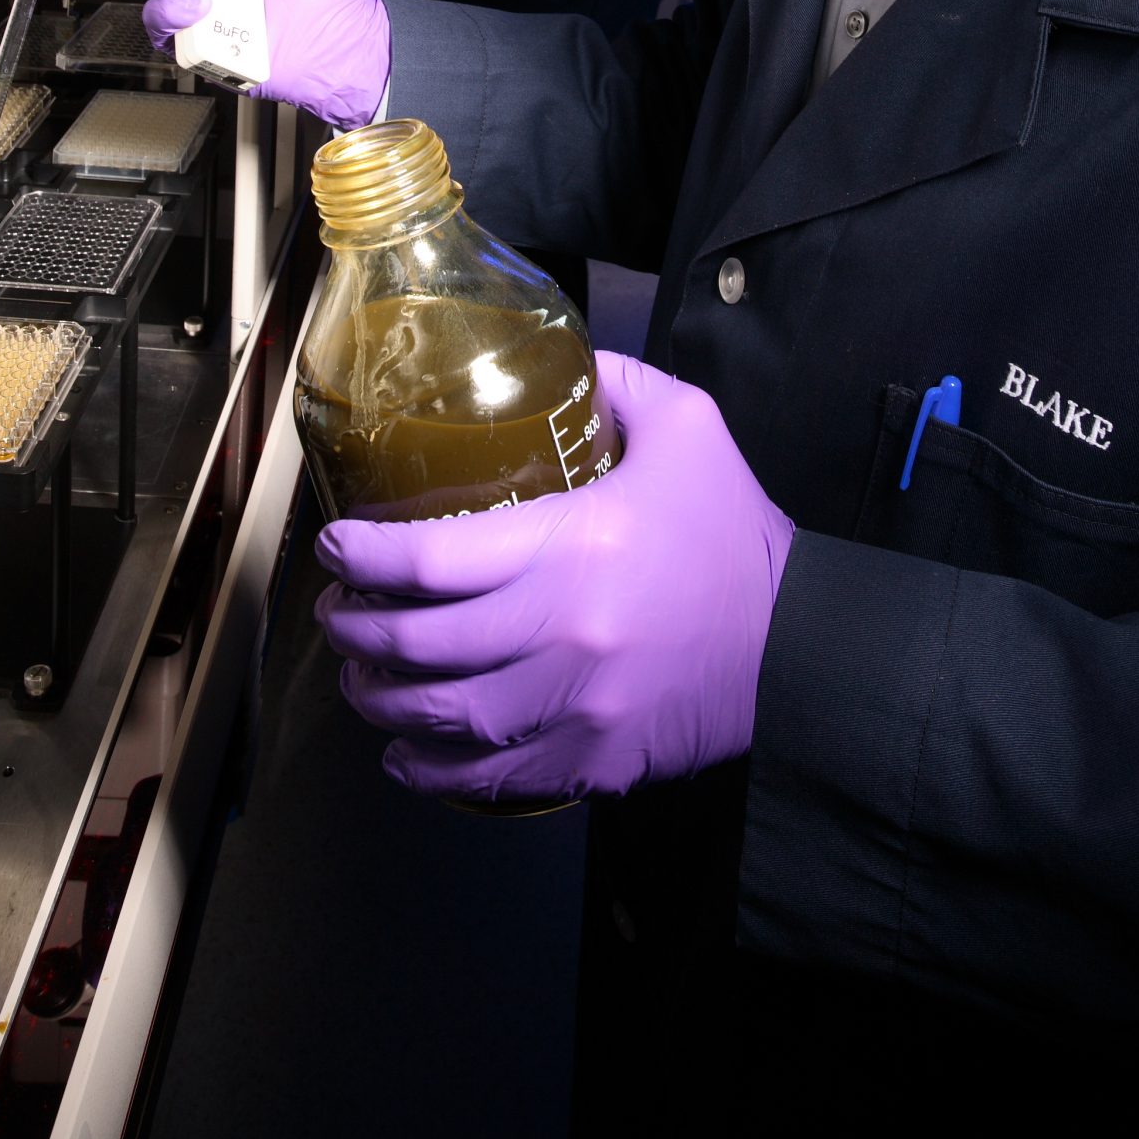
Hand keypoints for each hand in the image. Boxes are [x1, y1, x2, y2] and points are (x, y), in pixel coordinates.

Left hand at [314, 351, 794, 802]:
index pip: (428, 559)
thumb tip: (555, 359)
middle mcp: (563, 634)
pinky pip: (489, 779)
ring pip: (441, 718)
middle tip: (337, 612)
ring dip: (381, 700)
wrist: (803, 646)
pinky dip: (433, 771)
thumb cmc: (737, 535)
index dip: (360, 555)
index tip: (335, 545)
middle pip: (418, 645)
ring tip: (361, 676)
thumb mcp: (687, 426)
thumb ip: (613, 383)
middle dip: (355, 630)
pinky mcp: (591, 762)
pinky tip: (405, 753)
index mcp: (575, 546)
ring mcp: (574, 708)